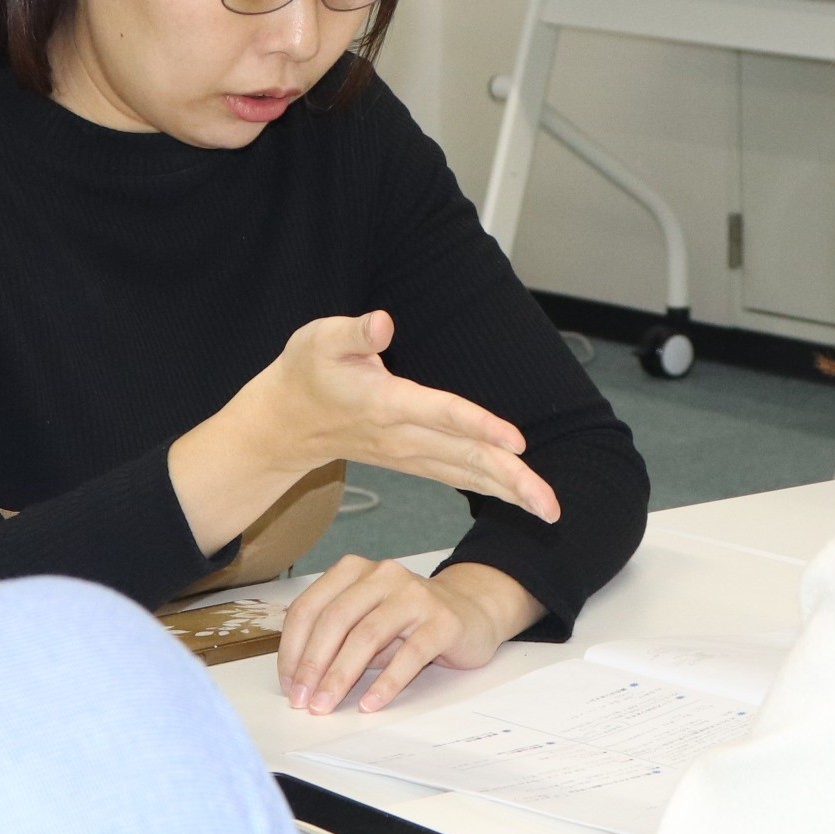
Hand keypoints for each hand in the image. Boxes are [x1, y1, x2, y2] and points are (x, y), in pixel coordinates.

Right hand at [170, 311, 560, 554]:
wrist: (283, 423)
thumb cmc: (307, 372)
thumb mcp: (320, 339)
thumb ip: (355, 332)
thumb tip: (383, 323)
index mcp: (386, 404)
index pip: (442, 415)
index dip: (480, 426)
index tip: (518, 443)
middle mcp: (402, 436)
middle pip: (466, 459)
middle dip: (512, 480)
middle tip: (551, 505)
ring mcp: (408, 453)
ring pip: (466, 474)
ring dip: (510, 492)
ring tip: (549, 510)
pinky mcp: (412, 460)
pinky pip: (457, 476)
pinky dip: (490, 488)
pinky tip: (519, 496)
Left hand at [279, 559, 543, 714]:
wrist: (472, 611)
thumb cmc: (409, 621)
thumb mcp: (367, 621)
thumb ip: (337, 639)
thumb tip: (300, 679)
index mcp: (355, 571)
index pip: (311, 607)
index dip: (293, 647)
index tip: (288, 684)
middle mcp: (383, 575)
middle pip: (336, 619)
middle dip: (313, 664)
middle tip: (302, 701)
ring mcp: (414, 595)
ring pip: (368, 635)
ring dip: (341, 675)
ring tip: (327, 705)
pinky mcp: (443, 620)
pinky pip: (410, 654)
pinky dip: (387, 682)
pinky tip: (371, 704)